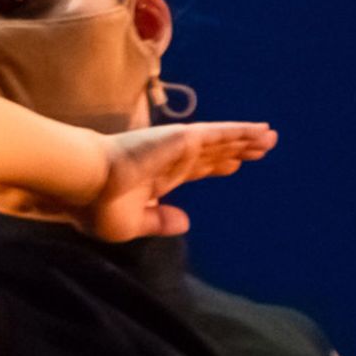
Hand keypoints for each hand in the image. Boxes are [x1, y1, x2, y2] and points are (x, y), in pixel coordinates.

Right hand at [58, 120, 274, 240]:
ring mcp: (177, 147)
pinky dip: (241, 132)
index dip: (214, 166)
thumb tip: (186, 222)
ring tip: (270, 137)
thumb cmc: (97, 205)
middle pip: (212, 154)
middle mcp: (170, 160)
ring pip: (221, 142)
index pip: (193, 170)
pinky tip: (260, 131)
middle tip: (260, 149)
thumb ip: (159, 222)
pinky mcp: (183, 138)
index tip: (233, 165)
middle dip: (235, 151)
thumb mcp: (132, 223)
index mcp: (156, 179)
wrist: (85, 182)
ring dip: (245, 139)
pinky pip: (220, 134)